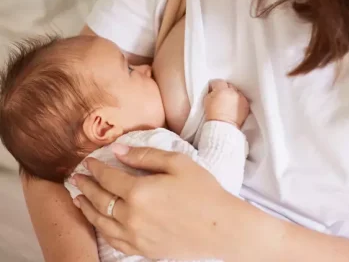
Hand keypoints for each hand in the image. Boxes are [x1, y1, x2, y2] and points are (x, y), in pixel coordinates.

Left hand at [70, 145, 253, 259]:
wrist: (221, 227)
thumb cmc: (204, 191)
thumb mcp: (178, 163)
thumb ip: (146, 155)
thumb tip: (118, 150)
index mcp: (140, 191)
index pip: (108, 177)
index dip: (96, 168)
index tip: (88, 162)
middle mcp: (132, 216)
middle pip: (99, 199)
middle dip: (85, 186)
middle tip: (76, 178)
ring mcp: (136, 236)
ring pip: (101, 221)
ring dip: (86, 208)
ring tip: (77, 199)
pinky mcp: (143, 250)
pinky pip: (113, 240)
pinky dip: (101, 229)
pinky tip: (98, 222)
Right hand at [205, 80, 249, 127]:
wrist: (222, 126)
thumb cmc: (213, 116)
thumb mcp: (207, 100)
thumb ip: (211, 92)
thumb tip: (213, 90)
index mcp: (222, 90)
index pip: (218, 82)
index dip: (214, 85)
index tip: (213, 88)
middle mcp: (233, 92)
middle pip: (228, 85)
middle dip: (224, 89)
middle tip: (220, 96)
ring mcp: (240, 98)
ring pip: (236, 91)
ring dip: (232, 94)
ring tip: (228, 102)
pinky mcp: (246, 104)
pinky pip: (242, 98)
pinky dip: (238, 101)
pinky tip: (233, 106)